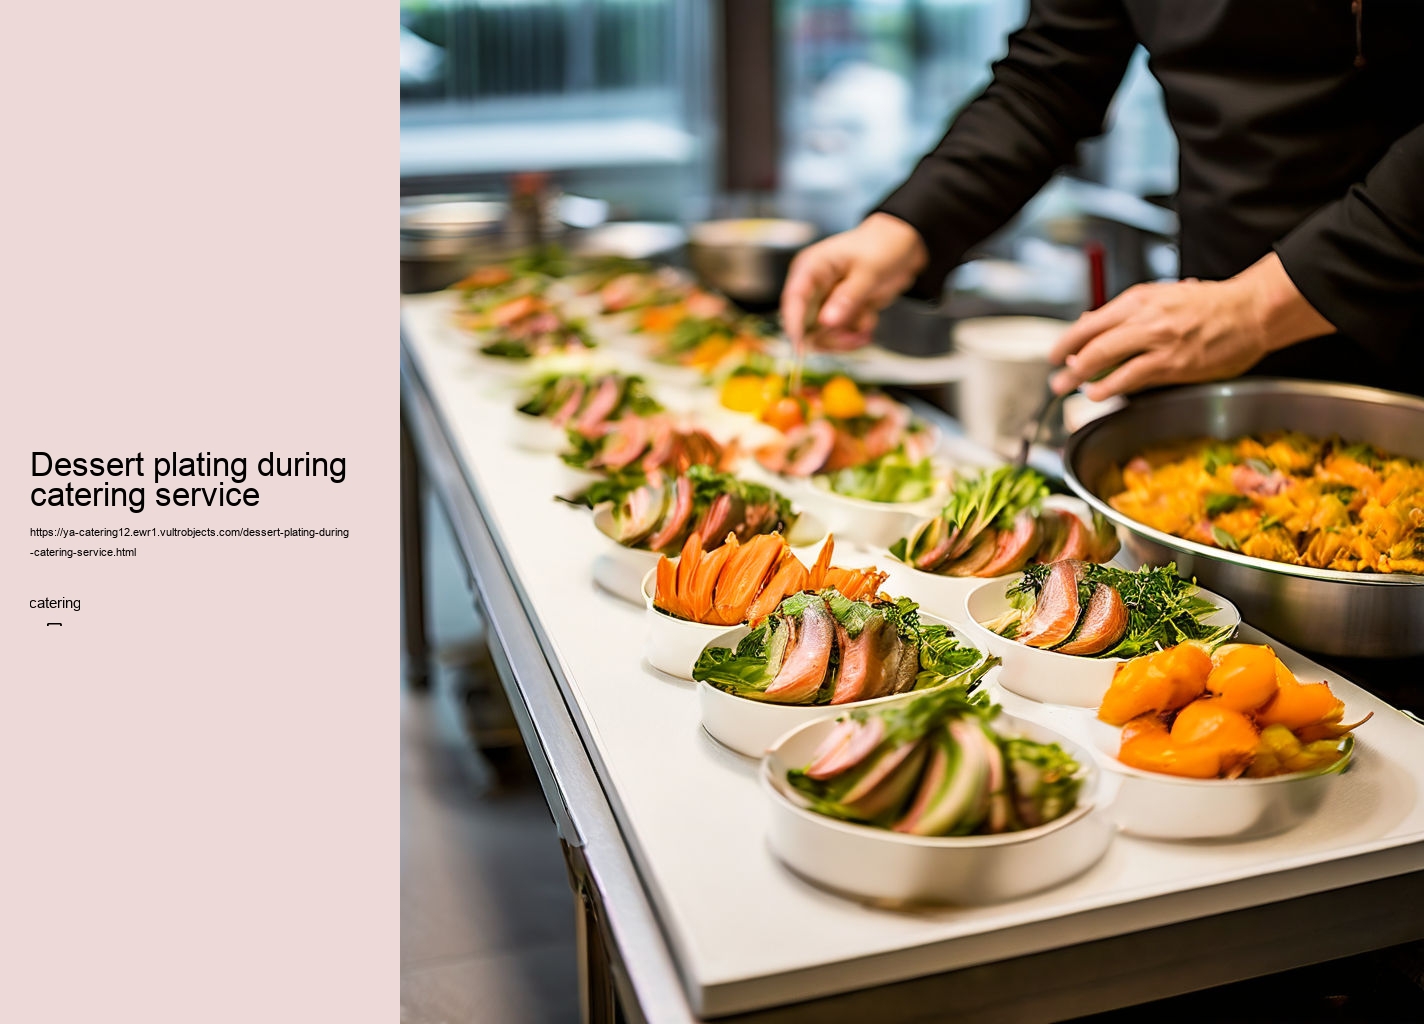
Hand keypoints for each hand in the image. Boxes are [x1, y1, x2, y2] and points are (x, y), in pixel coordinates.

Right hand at [781, 213, 927, 349]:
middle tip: (854, 337)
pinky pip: (839, 333)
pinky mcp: (839, 311)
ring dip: (844, 338)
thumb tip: (827, 322)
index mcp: (812, 267)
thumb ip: (848, 297)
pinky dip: (855, 334)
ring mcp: (826, 300)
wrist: (904, 244)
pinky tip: (869, 321)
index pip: (794, 299)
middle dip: (830, 336)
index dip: (794, 325)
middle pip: (806, 323)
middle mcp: (814, 286)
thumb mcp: (869, 271)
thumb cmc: (882, 246)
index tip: (801, 348)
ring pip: (822, 334)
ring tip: (865, 330)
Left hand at [1048, 253, 1336, 399]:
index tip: (1055, 353)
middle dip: (1068, 363)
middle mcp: (1146, 317)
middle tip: (1056, 379)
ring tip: (1071, 389)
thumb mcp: (1163, 297)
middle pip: (1093, 342)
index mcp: (1141, 298)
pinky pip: (1133, 377)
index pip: (1092, 321)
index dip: (1068, 340)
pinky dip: (1111, 387)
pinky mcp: (1174, 364)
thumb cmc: (1208, 305)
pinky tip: (1099, 394)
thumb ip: (1128, 313)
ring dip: (1082, 378)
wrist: (1251, 311)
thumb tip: (1090, 324)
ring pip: (1107, 359)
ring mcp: (1159, 341)